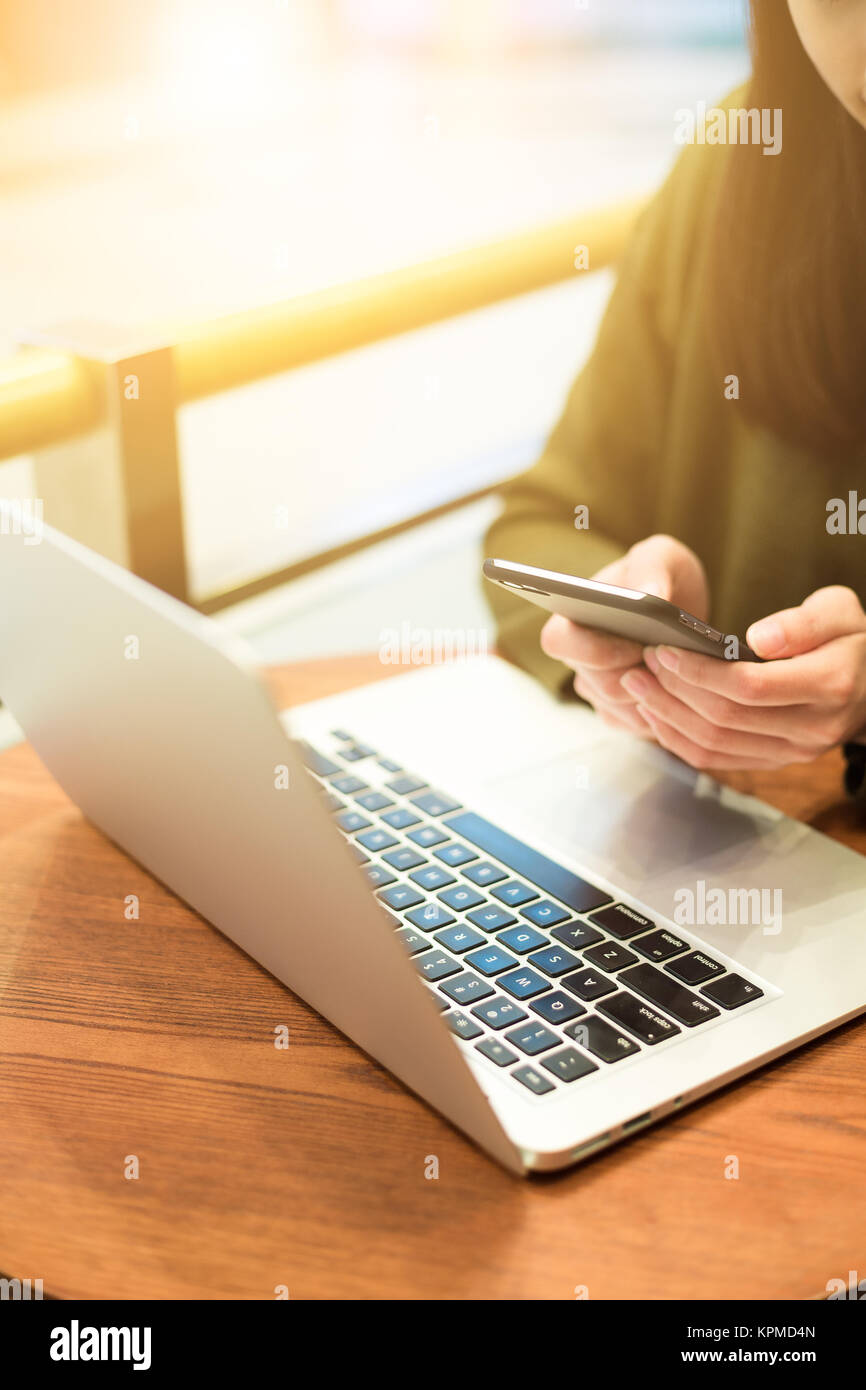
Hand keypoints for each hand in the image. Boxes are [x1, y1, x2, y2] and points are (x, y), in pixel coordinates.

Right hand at [540, 534, 708, 736]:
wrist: (680, 607)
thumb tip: (649, 595)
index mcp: (571, 618)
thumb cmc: (661, 577)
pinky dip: (666, 713)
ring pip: (622, 710)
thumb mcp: (662, 557)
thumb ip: (652, 568)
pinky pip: (639, 726)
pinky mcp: (621, 713)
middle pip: (599, 685)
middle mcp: (578, 660)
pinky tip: (688, 693)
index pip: (558, 642)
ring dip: (659, 697)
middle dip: (641, 677)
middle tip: (676, 660)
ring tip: (689, 674)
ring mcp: (598, 690)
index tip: (638, 644)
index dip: (595, 650)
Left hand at [620, 586, 865, 770]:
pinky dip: (679, 739)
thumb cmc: (851, 640)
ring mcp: (792, 752)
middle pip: (725, 718)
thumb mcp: (841, 612)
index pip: (749, 687)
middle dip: (673, 691)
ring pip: (715, 744)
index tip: (664, 649)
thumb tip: (760, 637)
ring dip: (667, 716)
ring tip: (637, 686)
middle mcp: (811, 728)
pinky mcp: (774, 761)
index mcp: (829, 686)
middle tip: (641, 663)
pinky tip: (655, 714)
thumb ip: (804, 622)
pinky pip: (717, 760)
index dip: (699, 671)